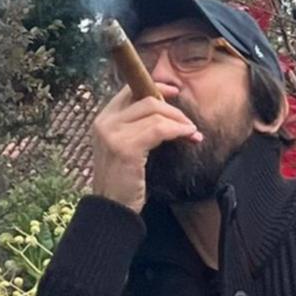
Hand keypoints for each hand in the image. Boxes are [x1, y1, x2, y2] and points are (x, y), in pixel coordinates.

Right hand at [91, 82, 202, 213]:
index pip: (129, 90)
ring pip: (155, 113)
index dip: (155, 87)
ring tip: (192, 133)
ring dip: (179, 121)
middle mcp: (105, 123)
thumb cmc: (122, 181)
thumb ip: (136, 128)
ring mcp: (113, 134)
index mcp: (103, 119)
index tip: (175, 92)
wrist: (112, 209)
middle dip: (173, 109)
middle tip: (189, 123)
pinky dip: (177, 130)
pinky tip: (187, 137)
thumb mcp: (124, 147)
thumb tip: (166, 112)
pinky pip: (159, 129)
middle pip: (146, 99)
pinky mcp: (126, 148)